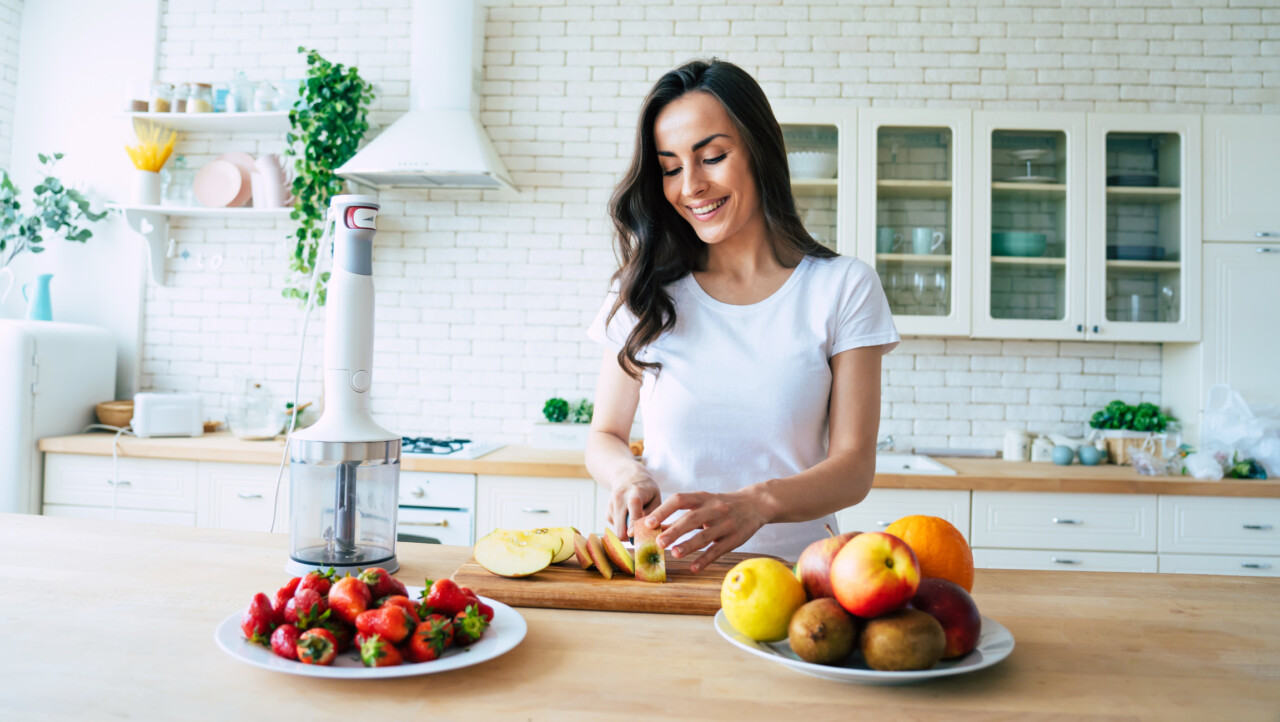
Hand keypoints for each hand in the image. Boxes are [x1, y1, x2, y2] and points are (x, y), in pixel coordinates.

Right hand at [607, 473, 660, 541]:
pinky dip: (623, 526)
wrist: (626, 476)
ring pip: (617, 529)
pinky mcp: (607, 511)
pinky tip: (628, 517)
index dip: (632, 523)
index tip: (633, 535)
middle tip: (640, 539)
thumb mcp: (656, 497)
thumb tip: (648, 532)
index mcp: (636, 492)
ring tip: (636, 522)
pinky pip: (615, 527)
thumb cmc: (646, 489)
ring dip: (627, 531)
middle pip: (620, 525)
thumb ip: (654, 514)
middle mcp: (620, 498)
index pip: (633, 507)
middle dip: (628, 536)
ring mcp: (611, 504)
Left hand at [643, 490, 771, 572]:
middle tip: (658, 542)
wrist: (755, 504)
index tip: (648, 522)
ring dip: (689, 545)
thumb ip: (680, 516)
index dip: (663, 510)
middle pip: (692, 519)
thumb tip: (655, 528)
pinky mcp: (735, 539)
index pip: (679, 500)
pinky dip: (705, 560)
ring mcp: (725, 524)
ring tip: (674, 554)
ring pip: (705, 536)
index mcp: (702, 498)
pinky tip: (693, 568)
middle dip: (674, 531)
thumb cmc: (721, 505)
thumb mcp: (702, 504)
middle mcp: (714, 509)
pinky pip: (718, 550)